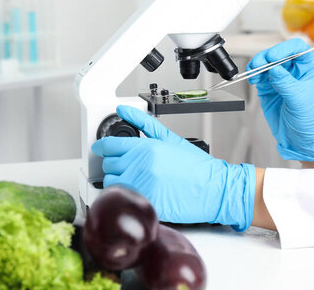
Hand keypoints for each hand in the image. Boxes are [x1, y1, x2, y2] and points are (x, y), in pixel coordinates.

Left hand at [91, 105, 255, 230]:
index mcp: (145, 148)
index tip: (99, 148)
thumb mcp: (169, 138)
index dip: (101, 146)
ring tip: (134, 180)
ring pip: (112, 184)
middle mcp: (140, 166)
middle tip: (127, 166)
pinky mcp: (145, 204)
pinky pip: (123, 199)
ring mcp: (141, 186)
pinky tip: (139, 192)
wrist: (213, 188)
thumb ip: (143, 123)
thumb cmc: (195, 165)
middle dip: (114, 164)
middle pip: (108, 165)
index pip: (109, 145)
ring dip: (118, 181)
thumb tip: (123, 110)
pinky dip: (126, 196)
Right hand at [247, 38, 313, 160]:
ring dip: (257, 65)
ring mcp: (279, 77)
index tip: (274, 57)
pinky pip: (258, 74)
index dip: (284, 49)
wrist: (298, 136)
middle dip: (266, 57)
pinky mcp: (267, 85)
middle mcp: (292, 70)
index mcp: (306, 68)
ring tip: (254, 73)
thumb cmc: (307, 118)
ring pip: (265, 62)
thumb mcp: (299, 99)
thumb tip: (273, 68)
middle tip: (259, 65)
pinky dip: (253, 74)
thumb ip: (285, 83)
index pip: (296, 48)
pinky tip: (253, 79)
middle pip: (277, 53)